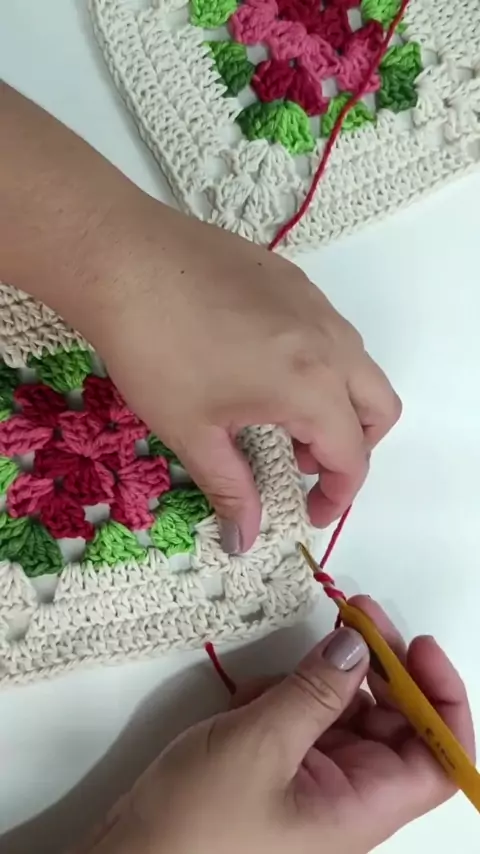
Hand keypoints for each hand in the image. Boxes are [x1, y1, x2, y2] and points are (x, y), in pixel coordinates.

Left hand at [1, 85, 399, 551]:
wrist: (124, 259)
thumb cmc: (155, 351)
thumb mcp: (192, 431)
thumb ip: (230, 490)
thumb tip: (244, 542)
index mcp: (311, 386)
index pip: (352, 455)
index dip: (337, 496)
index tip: (307, 512)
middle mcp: (330, 342)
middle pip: (379, 408)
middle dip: (354, 448)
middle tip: (300, 464)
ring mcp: (316, 303)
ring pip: (359, 366)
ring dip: (339, 405)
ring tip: (278, 418)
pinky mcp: (294, 279)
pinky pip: (331, 331)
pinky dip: (320, 365)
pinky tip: (262, 368)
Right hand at [84, 597, 473, 853]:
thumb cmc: (194, 828)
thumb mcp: (258, 747)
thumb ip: (314, 692)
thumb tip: (359, 645)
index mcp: (360, 808)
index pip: (437, 758)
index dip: (441, 700)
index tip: (417, 646)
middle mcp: (345, 795)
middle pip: (389, 721)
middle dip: (373, 665)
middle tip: (353, 612)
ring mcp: (309, 780)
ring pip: (339, 711)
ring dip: (312, 681)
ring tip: (268, 684)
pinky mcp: (275, 768)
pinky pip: (298, 717)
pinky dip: (278, 697)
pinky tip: (246, 702)